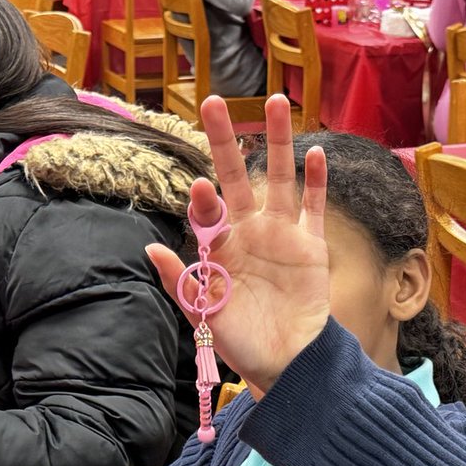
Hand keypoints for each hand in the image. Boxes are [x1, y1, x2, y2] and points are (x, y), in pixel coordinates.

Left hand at [146, 94, 330, 395]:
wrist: (286, 363)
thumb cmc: (241, 343)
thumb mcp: (204, 315)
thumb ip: (181, 281)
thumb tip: (150, 248)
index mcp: (219, 247)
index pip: (208, 210)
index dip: (203, 197)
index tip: (200, 187)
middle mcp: (248, 232)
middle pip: (236, 175)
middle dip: (225, 140)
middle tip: (213, 102)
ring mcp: (281, 234)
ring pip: (277, 177)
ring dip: (277, 141)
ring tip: (274, 102)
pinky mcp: (311, 245)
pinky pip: (313, 206)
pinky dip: (315, 181)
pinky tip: (314, 152)